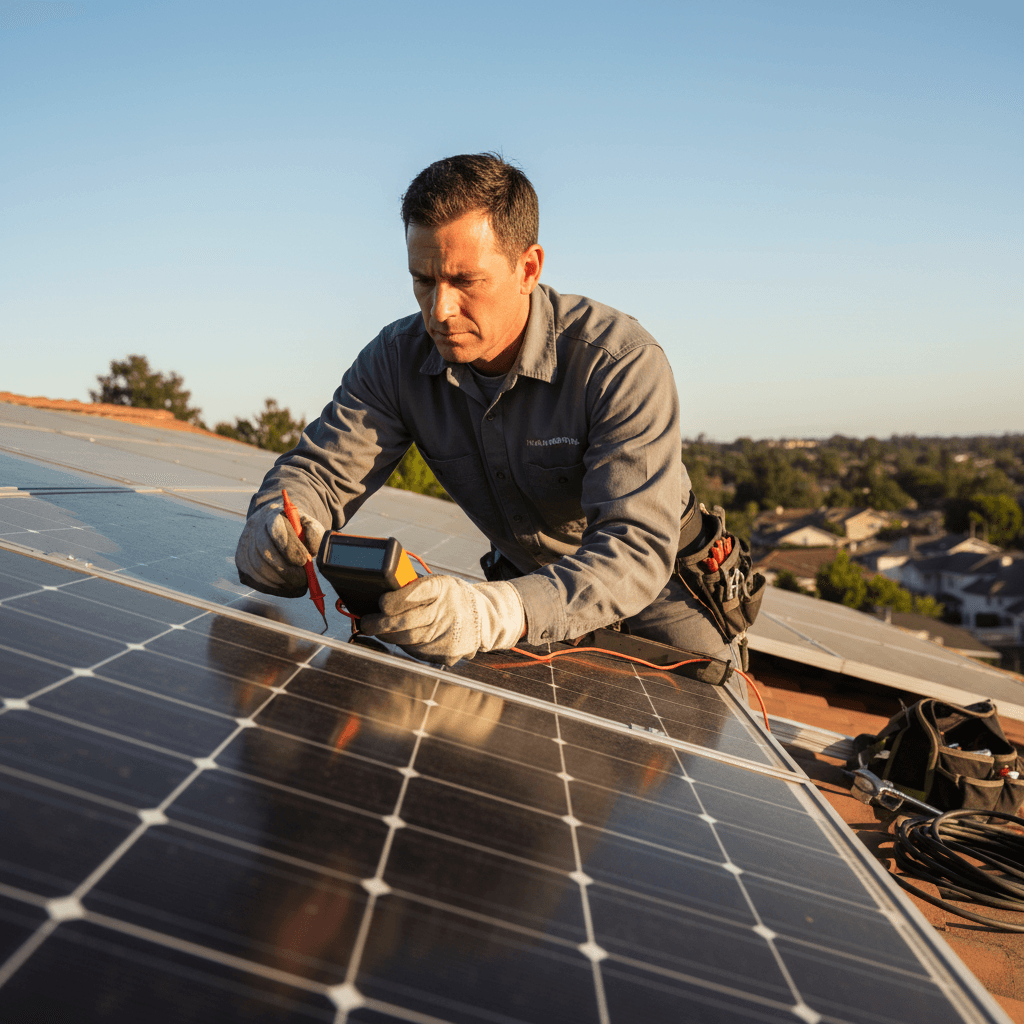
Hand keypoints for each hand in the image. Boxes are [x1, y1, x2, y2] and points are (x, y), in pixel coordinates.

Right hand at [235, 501, 325, 596]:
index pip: (275, 529)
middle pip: (264, 550)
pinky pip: (252, 577)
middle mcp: (254, 527)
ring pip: (258, 566)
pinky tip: (284, 587)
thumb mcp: (309, 525)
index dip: (289, 547)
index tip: (304, 561)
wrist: (278, 526)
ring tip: (296, 584)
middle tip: (302, 580)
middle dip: (285, 569)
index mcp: (272, 514)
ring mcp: (244, 543)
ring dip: (279, 580)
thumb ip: (314, 534)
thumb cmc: (297, 529)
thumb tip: (312, 550)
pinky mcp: (241, 560)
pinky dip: (270, 586)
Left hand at [359, 575, 524, 666]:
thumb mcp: (440, 583)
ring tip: (379, 629)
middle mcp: (447, 612)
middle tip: (366, 622)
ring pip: (408, 640)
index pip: (415, 593)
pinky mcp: (447, 654)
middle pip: (407, 623)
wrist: (485, 619)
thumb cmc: (453, 597)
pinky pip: (418, 652)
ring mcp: (448, 636)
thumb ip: (413, 587)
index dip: (395, 600)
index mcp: (443, 588)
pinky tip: (402, 638)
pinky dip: (406, 645)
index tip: (381, 603)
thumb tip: (379, 594)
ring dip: (390, 636)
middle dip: (381, 624)